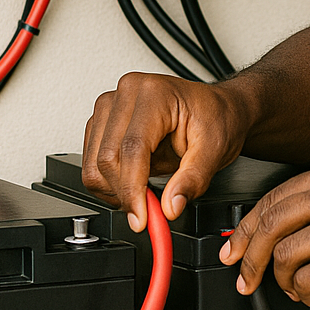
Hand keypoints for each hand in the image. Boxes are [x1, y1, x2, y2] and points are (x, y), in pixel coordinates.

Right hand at [82, 70, 249, 231]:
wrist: (218, 108)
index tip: (141, 218)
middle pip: (107, 157)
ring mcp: (111, 103)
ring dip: (113, 189)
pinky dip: (108, 181)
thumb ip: (193, 180)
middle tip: (147, 211)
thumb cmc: (217, 118)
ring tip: (142, 193)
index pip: (132, 149)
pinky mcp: (102, 119)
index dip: (132, 189)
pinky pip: (91, 160)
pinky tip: (132, 181)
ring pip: (93, 162)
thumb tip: (170, 207)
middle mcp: (127, 92)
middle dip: (124, 193)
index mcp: (155, 93)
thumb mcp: (214, 150)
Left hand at [220, 156, 309, 309]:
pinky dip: (307, 294)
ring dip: (287, 282)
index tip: (235, 249)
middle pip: (273, 223)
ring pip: (287, 255)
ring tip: (302, 288)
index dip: (247, 228)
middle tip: (248, 278)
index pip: (274, 197)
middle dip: (252, 258)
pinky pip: (308, 279)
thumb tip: (256, 233)